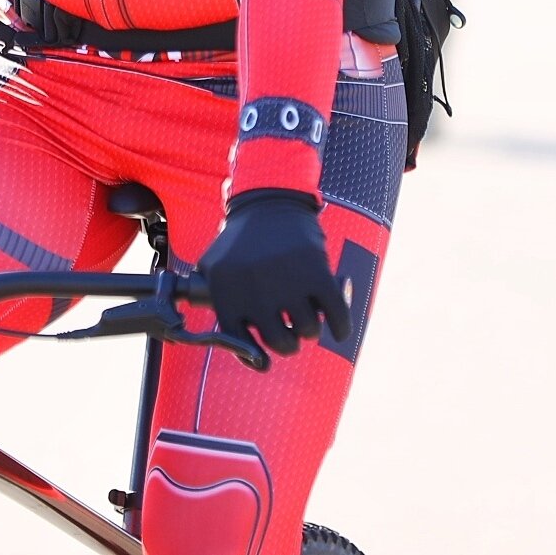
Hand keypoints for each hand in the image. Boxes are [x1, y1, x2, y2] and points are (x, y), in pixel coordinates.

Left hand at [198, 189, 351, 355]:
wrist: (267, 200)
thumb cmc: (240, 239)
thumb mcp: (214, 267)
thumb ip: (217, 303)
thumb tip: (243, 350)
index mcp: (228, 296)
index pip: (243, 345)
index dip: (257, 355)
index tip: (265, 357)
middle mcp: (256, 294)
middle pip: (282, 343)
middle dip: (289, 341)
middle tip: (291, 330)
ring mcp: (288, 284)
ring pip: (308, 331)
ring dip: (310, 328)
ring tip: (307, 315)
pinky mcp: (317, 273)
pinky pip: (336, 314)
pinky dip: (341, 327)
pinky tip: (339, 331)